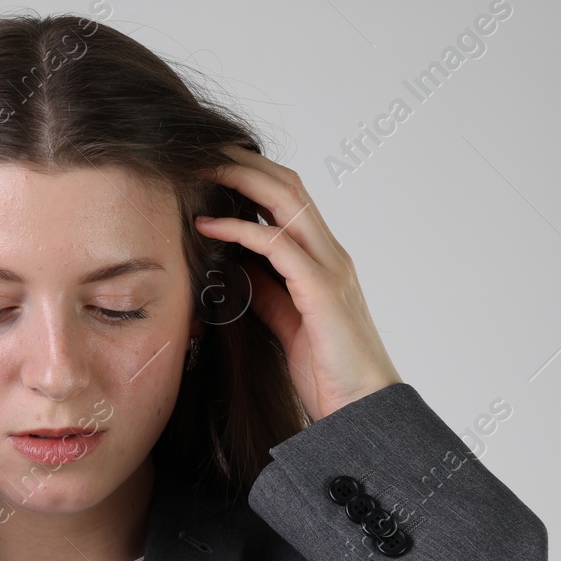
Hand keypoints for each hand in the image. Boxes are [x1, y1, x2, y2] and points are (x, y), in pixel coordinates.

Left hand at [194, 146, 399, 421]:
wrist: (360, 409)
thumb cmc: (326, 371)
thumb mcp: (286, 321)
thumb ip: (266, 290)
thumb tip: (234, 268)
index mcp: (323, 259)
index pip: (289, 198)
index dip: (252, 174)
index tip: (211, 165)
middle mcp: (330, 255)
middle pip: (288, 186)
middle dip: (244, 162)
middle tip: (201, 150)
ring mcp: (329, 269)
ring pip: (286, 202)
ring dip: (240, 180)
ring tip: (200, 171)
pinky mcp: (321, 291)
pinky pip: (277, 246)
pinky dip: (239, 230)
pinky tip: (207, 227)